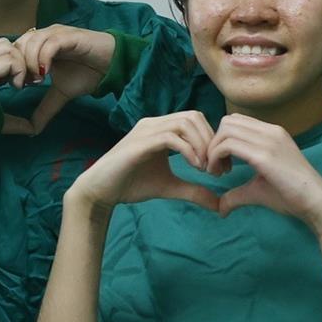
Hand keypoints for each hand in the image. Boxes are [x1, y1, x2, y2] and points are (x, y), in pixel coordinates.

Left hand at [1, 27, 115, 136]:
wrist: (113, 66)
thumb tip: (32, 130)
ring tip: (36, 80)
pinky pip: (49, 43)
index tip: (14, 85)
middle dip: (17, 65)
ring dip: (29, 62)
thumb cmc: (88, 73)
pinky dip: (43, 57)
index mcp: (40, 45)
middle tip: (22, 84)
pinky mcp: (69, 36)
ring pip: (31, 41)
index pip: (15, 49)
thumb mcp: (61, 93)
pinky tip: (45, 73)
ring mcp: (57, 34)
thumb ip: (45, 108)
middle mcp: (46, 36)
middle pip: (19, 43)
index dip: (11, 66)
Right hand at [65, 111, 219, 216]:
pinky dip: (188, 150)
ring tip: (205, 169)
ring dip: (201, 145)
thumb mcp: (170, 187)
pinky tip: (194, 167)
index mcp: (161, 128)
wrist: (101, 190)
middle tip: (217, 169)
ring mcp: (146, 131)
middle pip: (194, 116)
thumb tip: (219, 204)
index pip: (195, 120)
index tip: (220, 168)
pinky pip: (171, 138)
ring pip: (184, 122)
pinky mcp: (139, 143)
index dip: (213, 140)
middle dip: (211, 141)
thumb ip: (193, 191)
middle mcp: (154, 124)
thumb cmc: (131, 184)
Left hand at [204, 114, 321, 234]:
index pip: (236, 122)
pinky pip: (228, 145)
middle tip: (216, 168)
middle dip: (214, 143)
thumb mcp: (259, 188)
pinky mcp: (264, 155)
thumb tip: (220, 209)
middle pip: (227, 122)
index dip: (222, 140)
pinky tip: (221, 174)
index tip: (221, 164)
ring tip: (217, 172)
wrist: (317, 203)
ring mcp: (268, 141)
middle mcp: (270, 131)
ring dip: (213, 150)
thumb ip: (237, 193)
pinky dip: (216, 157)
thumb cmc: (292, 196)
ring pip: (226, 130)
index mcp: (272, 133)